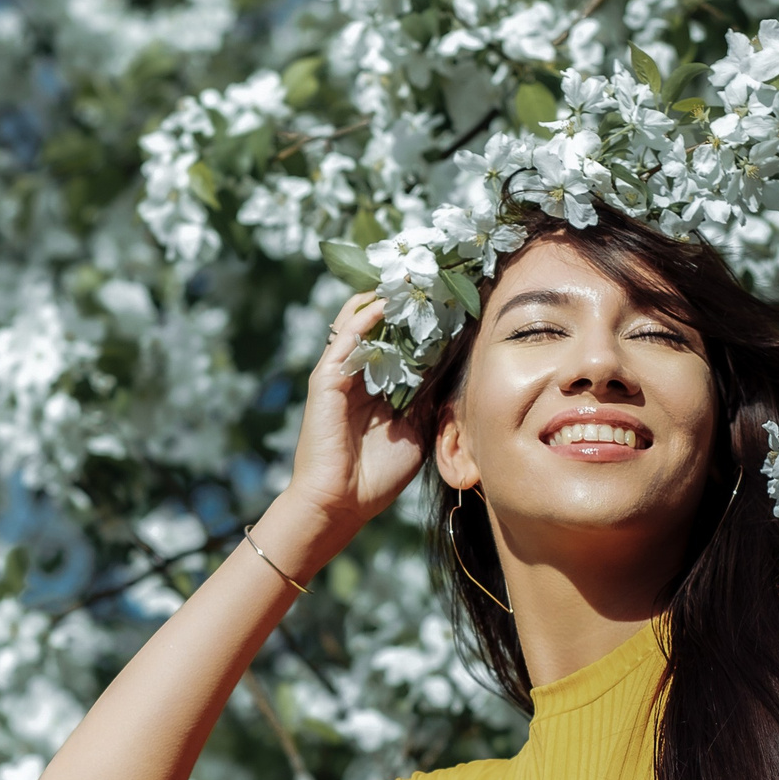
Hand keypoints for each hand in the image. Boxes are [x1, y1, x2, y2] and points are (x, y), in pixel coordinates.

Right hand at [271, 293, 428, 548]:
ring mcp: (340, 376)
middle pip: (380, 326)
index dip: (422, 321)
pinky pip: (343, 341)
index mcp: (380, 388)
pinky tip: (382, 304)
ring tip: (407, 278)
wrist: (341, 503)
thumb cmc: (378, 476)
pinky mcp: (326, 381)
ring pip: (359, 324)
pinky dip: (362, 320)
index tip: (449, 299)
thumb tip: (452, 368)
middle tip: (429, 276)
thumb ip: (428, 400)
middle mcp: (360, 376)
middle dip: (402, 301)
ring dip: (382, 301)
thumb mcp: (416, 432)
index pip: (401, 343)